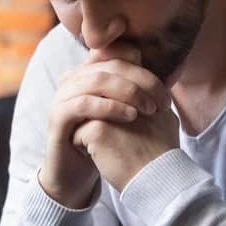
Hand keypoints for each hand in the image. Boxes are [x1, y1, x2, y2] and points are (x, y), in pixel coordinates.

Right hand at [39, 43, 170, 207]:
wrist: (77, 173)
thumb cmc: (107, 140)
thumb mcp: (124, 111)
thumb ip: (139, 90)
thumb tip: (168, 71)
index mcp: (89, 72)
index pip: (117, 52)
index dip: (144, 67)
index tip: (165, 90)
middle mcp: (73, 79)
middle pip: (111, 64)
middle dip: (143, 80)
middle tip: (163, 101)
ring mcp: (62, 97)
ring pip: (97, 80)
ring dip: (129, 92)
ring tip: (150, 109)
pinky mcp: (57, 118)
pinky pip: (83, 104)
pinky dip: (110, 107)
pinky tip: (131, 117)